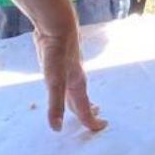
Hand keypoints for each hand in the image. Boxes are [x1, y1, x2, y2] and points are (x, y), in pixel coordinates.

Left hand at [33, 17, 106, 132]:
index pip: (84, 108)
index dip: (91, 120)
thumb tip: (56, 129)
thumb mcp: (54, 81)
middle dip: (87, 111)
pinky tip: (66, 85)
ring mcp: (69, 70)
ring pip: (75, 90)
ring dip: (80, 100)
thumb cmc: (57, 52)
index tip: (100, 128)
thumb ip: (55, 105)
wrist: (58, 25)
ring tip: (85, 105)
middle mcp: (75, 78)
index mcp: (77, 85)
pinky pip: (68, 81)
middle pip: (81, 100)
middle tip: (93, 121)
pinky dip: (70, 89)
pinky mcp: (61, 62)